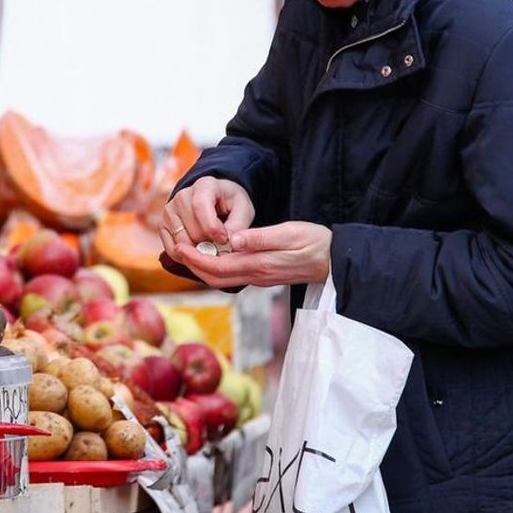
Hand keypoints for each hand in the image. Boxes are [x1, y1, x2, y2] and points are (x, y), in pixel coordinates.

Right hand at [160, 177, 254, 260]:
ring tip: (212, 249)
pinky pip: (171, 249)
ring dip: (198, 251)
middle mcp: (182, 196)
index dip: (212, 227)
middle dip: (209, 243)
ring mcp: (169, 210)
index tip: (224, 240)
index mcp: (204, 185)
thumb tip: (229, 244)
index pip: (200, 206)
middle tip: (221, 247)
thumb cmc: (232, 205)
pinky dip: (186, 257)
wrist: (217, 201)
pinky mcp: (162, 225)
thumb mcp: (243, 210)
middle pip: (192, 229)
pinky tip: (199, 253)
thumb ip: (238, 226)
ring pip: (181, 242)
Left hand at [169, 221, 331, 287]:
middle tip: (177, 249)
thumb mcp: (289, 233)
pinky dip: (217, 267)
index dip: (195, 259)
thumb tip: (234, 240)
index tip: (179, 247)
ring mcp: (259, 277)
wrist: (335, 260)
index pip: (217, 266)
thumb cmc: (315, 243)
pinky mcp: (263, 275)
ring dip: (203, 268)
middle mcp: (256, 275)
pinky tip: (213, 255)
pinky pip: (233, 275)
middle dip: (193, 265)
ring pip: (222, 279)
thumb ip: (260, 238)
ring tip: (189, 252)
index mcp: (258, 264)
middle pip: (214, 277)